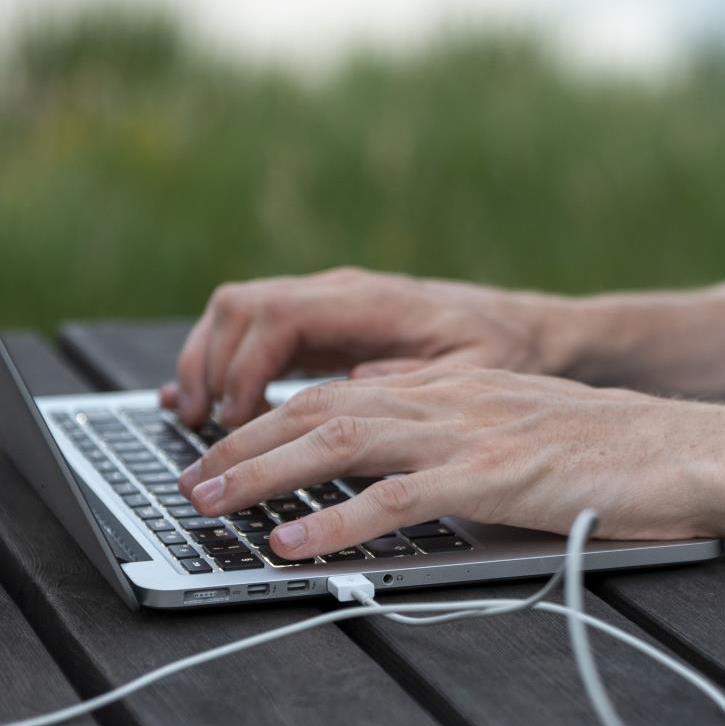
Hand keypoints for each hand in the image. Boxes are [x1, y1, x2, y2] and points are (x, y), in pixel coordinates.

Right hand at [159, 267, 580, 428]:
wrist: (528, 328)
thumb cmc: (507, 351)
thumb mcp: (476, 371)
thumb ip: (417, 378)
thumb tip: (353, 385)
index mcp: (373, 301)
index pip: (279, 317)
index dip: (245, 368)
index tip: (234, 420)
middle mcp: (342, 292)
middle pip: (242, 308)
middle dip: (210, 367)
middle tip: (201, 432)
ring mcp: (329, 304)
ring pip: (238, 314)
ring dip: (208, 365)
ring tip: (197, 423)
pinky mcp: (326, 324)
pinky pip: (256, 332)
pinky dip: (224, 363)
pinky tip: (206, 402)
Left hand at [177, 366, 724, 560]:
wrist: (693, 451)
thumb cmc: (615, 454)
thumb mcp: (519, 428)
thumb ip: (453, 429)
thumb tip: (388, 437)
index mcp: (454, 386)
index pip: (338, 391)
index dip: (270, 418)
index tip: (222, 448)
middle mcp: (450, 398)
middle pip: (320, 408)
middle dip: (244, 442)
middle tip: (188, 478)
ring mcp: (469, 434)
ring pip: (340, 441)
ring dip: (265, 474)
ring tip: (210, 504)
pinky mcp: (494, 478)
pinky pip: (396, 498)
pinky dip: (334, 523)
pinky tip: (293, 546)